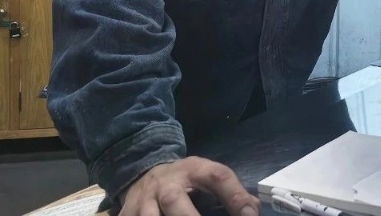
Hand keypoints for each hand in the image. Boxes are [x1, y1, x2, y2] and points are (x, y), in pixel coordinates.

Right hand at [120, 157, 259, 215]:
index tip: (249, 215)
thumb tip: (252, 210)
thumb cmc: (185, 181)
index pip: (217, 177)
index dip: (234, 196)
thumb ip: (230, 192)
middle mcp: (166, 184)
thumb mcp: (207, 177)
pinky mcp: (128, 215)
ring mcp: (144, 201)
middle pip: (175, 201)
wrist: (144, 173)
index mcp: (193, 170)